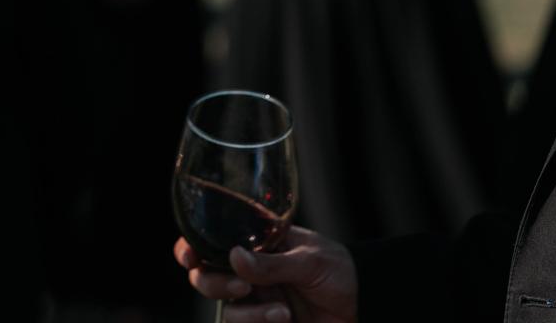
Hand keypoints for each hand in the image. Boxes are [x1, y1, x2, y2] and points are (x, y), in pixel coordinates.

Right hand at [174, 226, 357, 322]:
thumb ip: (272, 263)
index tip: (190, 256)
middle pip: (205, 277)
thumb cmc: (341, 272)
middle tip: (243, 289)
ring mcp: (256, 301)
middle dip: (215, 284)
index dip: (192, 246)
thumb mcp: (310, 260)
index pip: (214, 239)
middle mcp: (250, 271)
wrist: (365, 307)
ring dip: (249, 315)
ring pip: (225, 311)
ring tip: (282, 314)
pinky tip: (284, 322)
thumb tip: (233, 257)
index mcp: (258, 243)